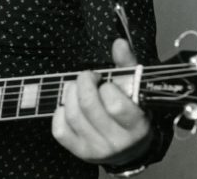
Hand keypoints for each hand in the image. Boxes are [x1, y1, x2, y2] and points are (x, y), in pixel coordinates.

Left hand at [52, 39, 152, 165]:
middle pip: (89, 106)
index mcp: (137, 126)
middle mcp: (118, 142)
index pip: (115, 105)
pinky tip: (68, 106)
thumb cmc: (130, 110)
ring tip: (76, 88)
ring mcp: (98, 150)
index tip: (104, 81)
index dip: (106, 87)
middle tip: (86, 77)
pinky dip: (59, 113)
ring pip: (73, 116)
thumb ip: (127, 65)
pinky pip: (60, 130)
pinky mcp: (80, 152)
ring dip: (70, 94)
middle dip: (83, 83)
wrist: (128, 146)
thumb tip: (119, 43)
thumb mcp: (134, 88)